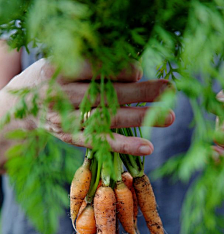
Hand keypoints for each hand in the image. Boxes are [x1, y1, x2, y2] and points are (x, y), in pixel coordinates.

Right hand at [1, 58, 174, 160]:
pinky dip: (125, 145)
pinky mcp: (71, 138)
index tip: (138, 70)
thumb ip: (92, 64)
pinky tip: (148, 147)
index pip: (97, 67)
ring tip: (169, 116)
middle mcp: (61, 95)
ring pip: (108, 118)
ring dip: (141, 117)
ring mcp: (66, 119)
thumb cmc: (51, 80)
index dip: (122, 69)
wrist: (22, 108)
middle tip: (169, 90)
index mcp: (59, 69)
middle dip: (141, 91)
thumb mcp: (62, 63)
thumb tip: (134, 69)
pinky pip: (101, 142)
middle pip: (107, 93)